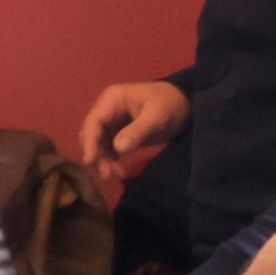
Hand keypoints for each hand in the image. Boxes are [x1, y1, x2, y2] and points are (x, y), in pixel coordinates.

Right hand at [76, 79, 190, 189]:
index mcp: (112, 99)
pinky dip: (111, 160)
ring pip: (98, 143)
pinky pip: (108, 147)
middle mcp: (106, 109)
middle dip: (97, 154)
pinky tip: (120, 171)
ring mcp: (111, 121)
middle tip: (107, 175)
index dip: (90, 141)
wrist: (185, 104)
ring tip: (117, 175)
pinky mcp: (118, 132)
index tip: (90, 160)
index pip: (93, 121)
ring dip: (103, 160)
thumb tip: (118, 147)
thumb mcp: (157, 117)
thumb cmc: (171, 105)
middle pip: (91, 134)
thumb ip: (138, 131)